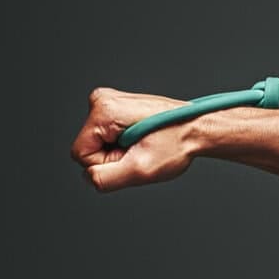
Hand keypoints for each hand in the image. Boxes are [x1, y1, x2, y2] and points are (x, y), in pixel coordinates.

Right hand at [70, 87, 193, 192]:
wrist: (197, 128)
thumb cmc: (177, 143)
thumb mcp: (140, 169)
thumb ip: (105, 178)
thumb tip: (87, 177)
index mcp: (103, 110)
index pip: (81, 155)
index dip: (108, 163)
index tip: (133, 154)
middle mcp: (101, 100)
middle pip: (90, 148)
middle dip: (114, 156)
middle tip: (142, 149)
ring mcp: (109, 102)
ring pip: (99, 144)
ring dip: (121, 150)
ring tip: (145, 142)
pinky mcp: (116, 107)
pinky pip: (108, 137)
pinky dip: (125, 142)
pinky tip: (143, 137)